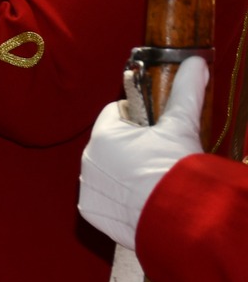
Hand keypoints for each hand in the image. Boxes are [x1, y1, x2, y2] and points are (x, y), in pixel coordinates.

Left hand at [79, 55, 206, 250]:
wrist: (177, 218)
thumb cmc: (175, 168)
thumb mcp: (181, 125)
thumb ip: (185, 91)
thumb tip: (195, 63)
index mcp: (103, 135)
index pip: (115, 113)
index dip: (138, 119)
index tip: (155, 130)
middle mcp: (86, 160)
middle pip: (109, 144)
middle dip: (131, 147)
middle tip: (158, 158)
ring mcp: (86, 188)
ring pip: (104, 171)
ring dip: (123, 173)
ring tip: (152, 182)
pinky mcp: (91, 211)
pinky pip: (102, 199)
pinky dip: (118, 199)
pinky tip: (140, 202)